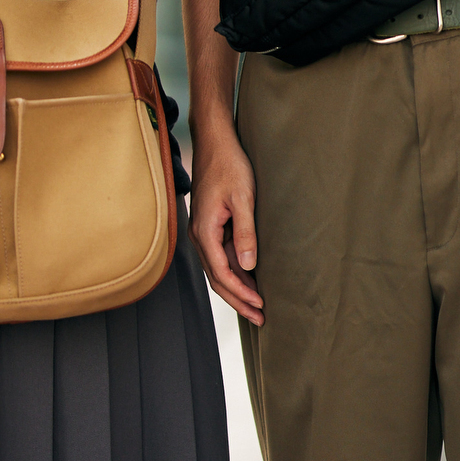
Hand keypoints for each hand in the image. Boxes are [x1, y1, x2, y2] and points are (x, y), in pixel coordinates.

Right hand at [189, 129, 263, 323]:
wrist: (215, 142)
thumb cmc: (229, 165)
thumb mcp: (243, 199)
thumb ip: (246, 233)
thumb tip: (249, 265)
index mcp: (204, 231)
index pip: (222, 273)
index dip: (241, 293)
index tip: (260, 306)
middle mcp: (198, 235)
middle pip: (217, 278)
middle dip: (238, 300)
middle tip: (260, 318)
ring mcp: (202, 231)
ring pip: (218, 270)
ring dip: (236, 289)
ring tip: (257, 305)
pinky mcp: (209, 226)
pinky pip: (219, 257)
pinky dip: (234, 272)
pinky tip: (249, 280)